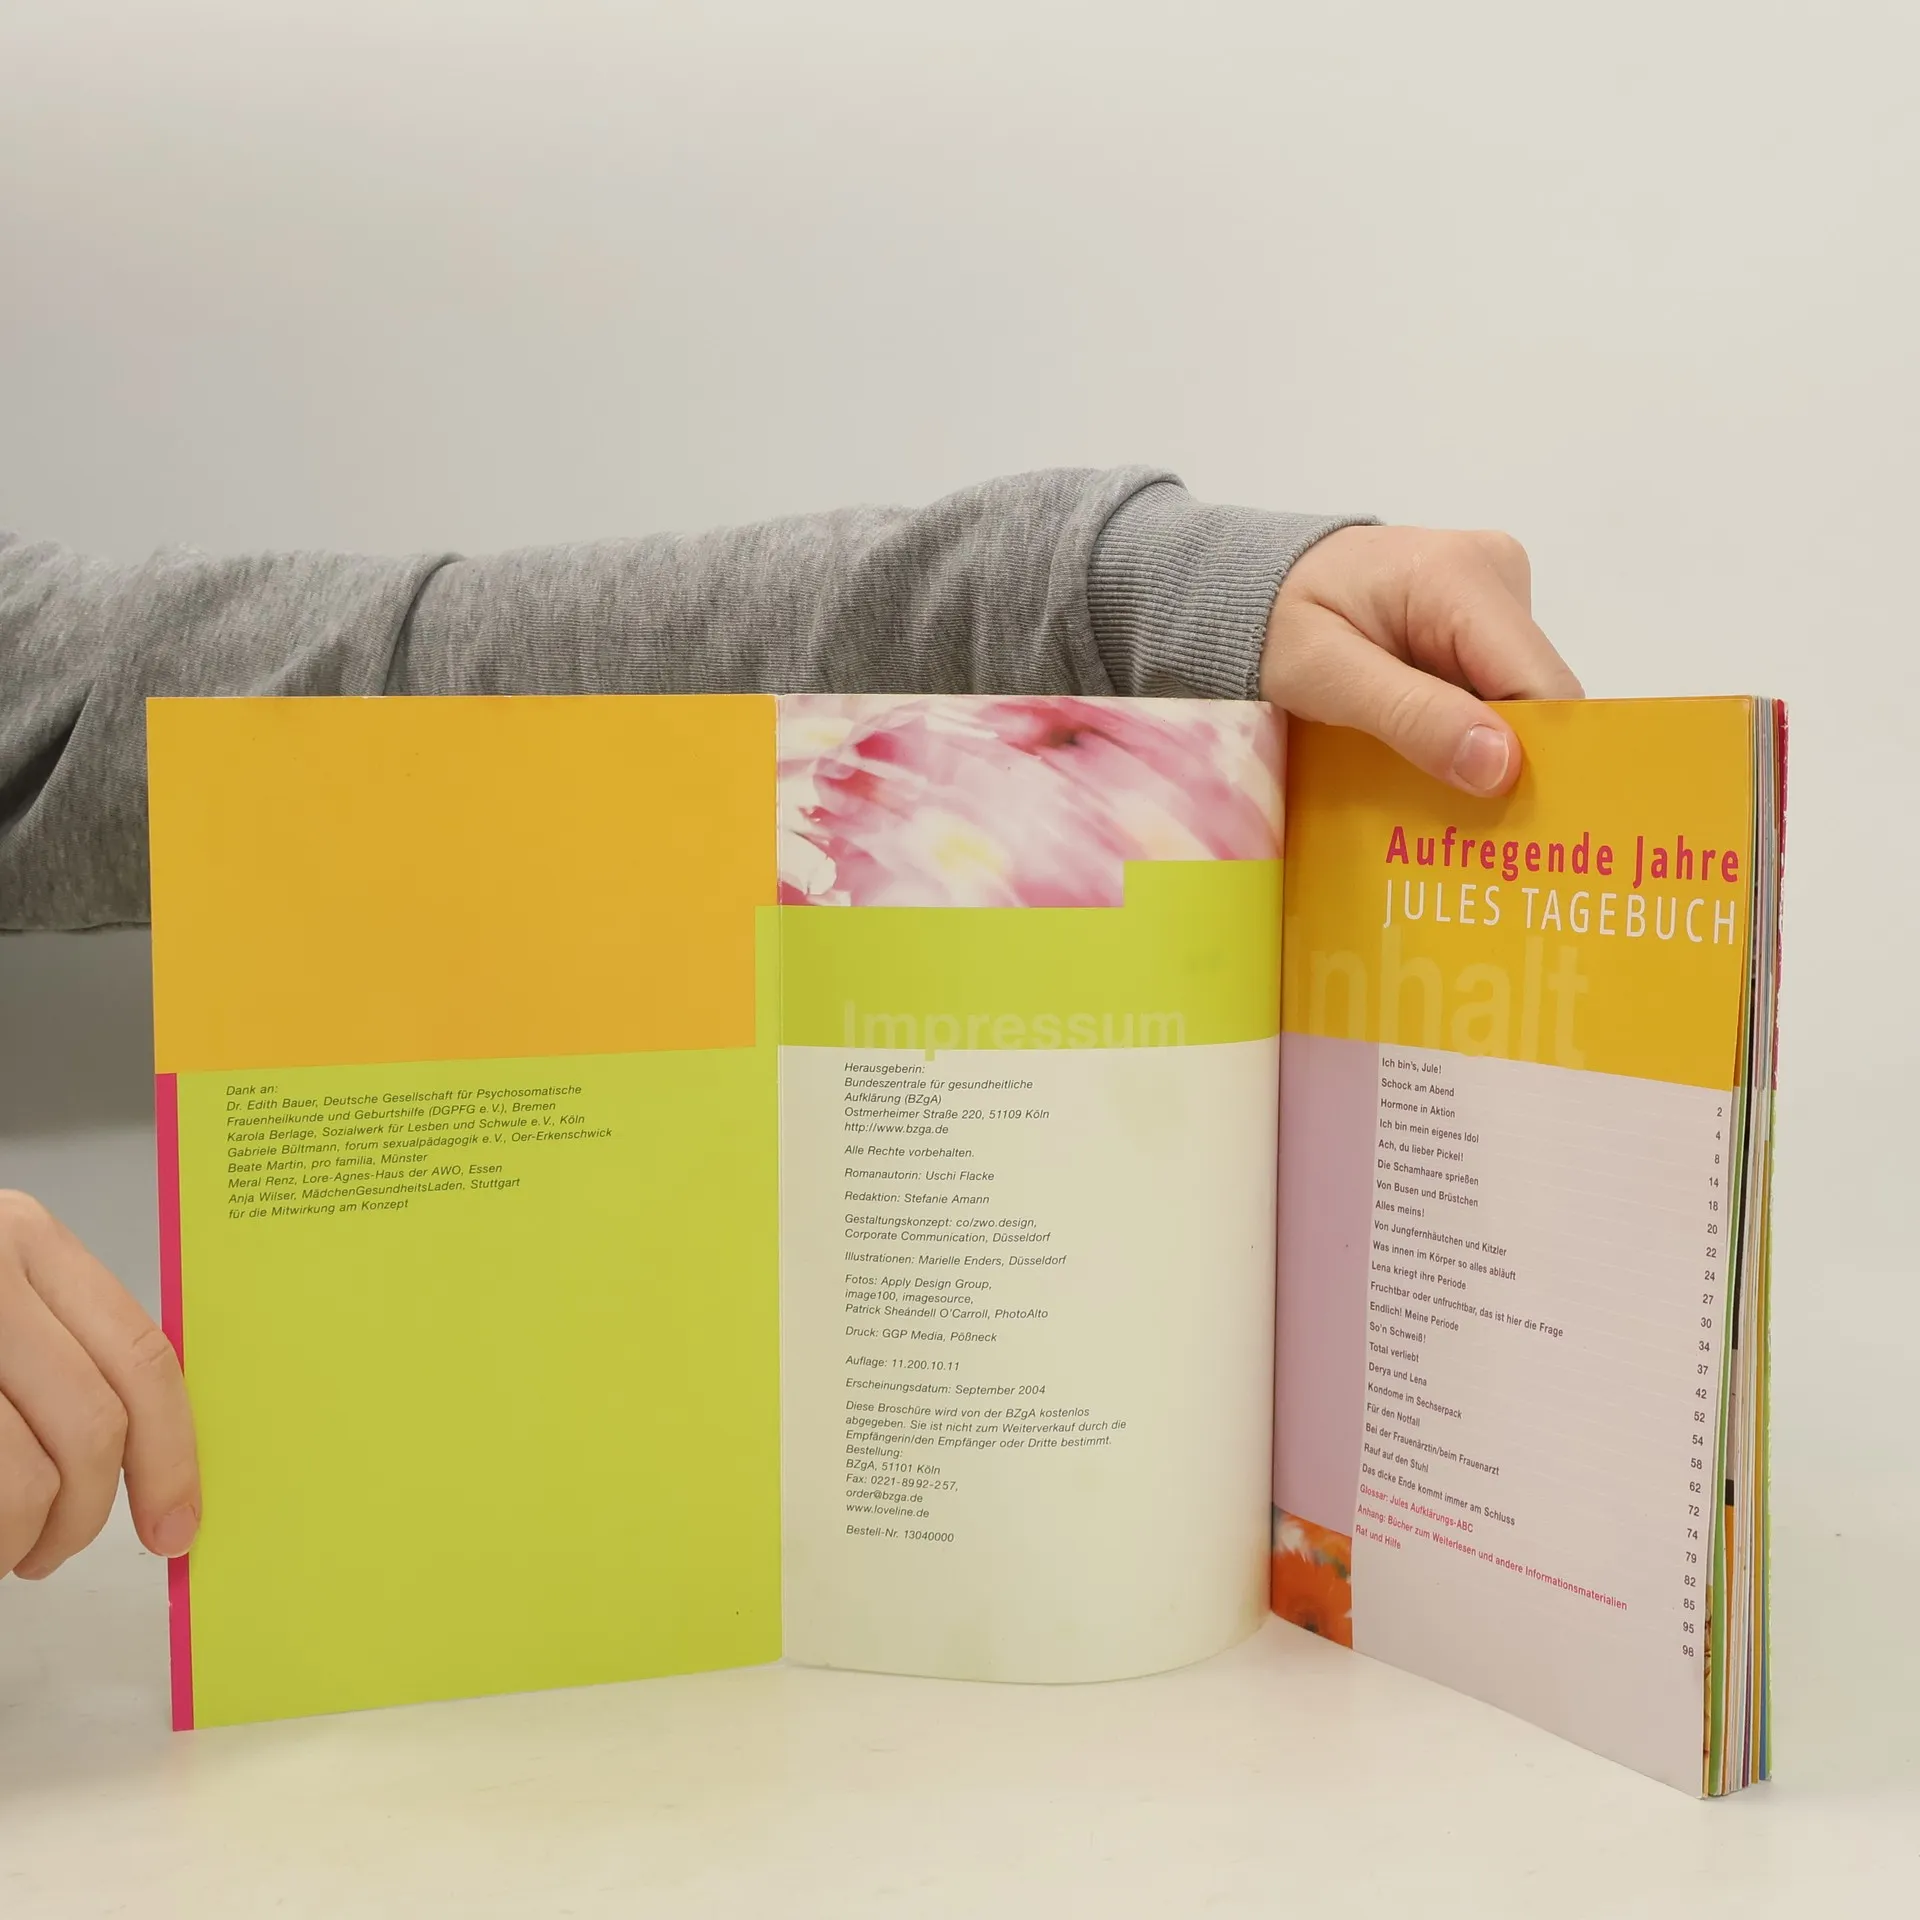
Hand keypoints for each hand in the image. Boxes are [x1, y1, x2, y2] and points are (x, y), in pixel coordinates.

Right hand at [0, 1191, 199, 1578]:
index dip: (173, 1455)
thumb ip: (57, 1345)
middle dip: (86, 1515)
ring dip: (18, 1539)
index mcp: (22, 1239)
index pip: (141, 1357)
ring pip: (24, 1482)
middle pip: (93, 1428)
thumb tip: (148, 1449)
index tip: (178, 1525)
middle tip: (53, 1551)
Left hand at [1262, 526, 1582, 795]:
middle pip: (1536, 692)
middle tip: (1477, 827)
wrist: (1260, 586)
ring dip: (1486, 748)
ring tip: (1445, 796)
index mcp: (1462, 576)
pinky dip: (1469, 729)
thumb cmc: (1278, 623)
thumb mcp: (1326, 676)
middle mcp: (1497, 573)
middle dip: (1512, 758)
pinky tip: (1435, 759)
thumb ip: (1412, 717)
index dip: (1541, 755)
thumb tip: (1502, 766)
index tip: (1523, 823)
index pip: (1539, 682)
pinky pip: (1494, 687)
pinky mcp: (1482, 619)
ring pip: (1518, 697)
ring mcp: (1494, 594)